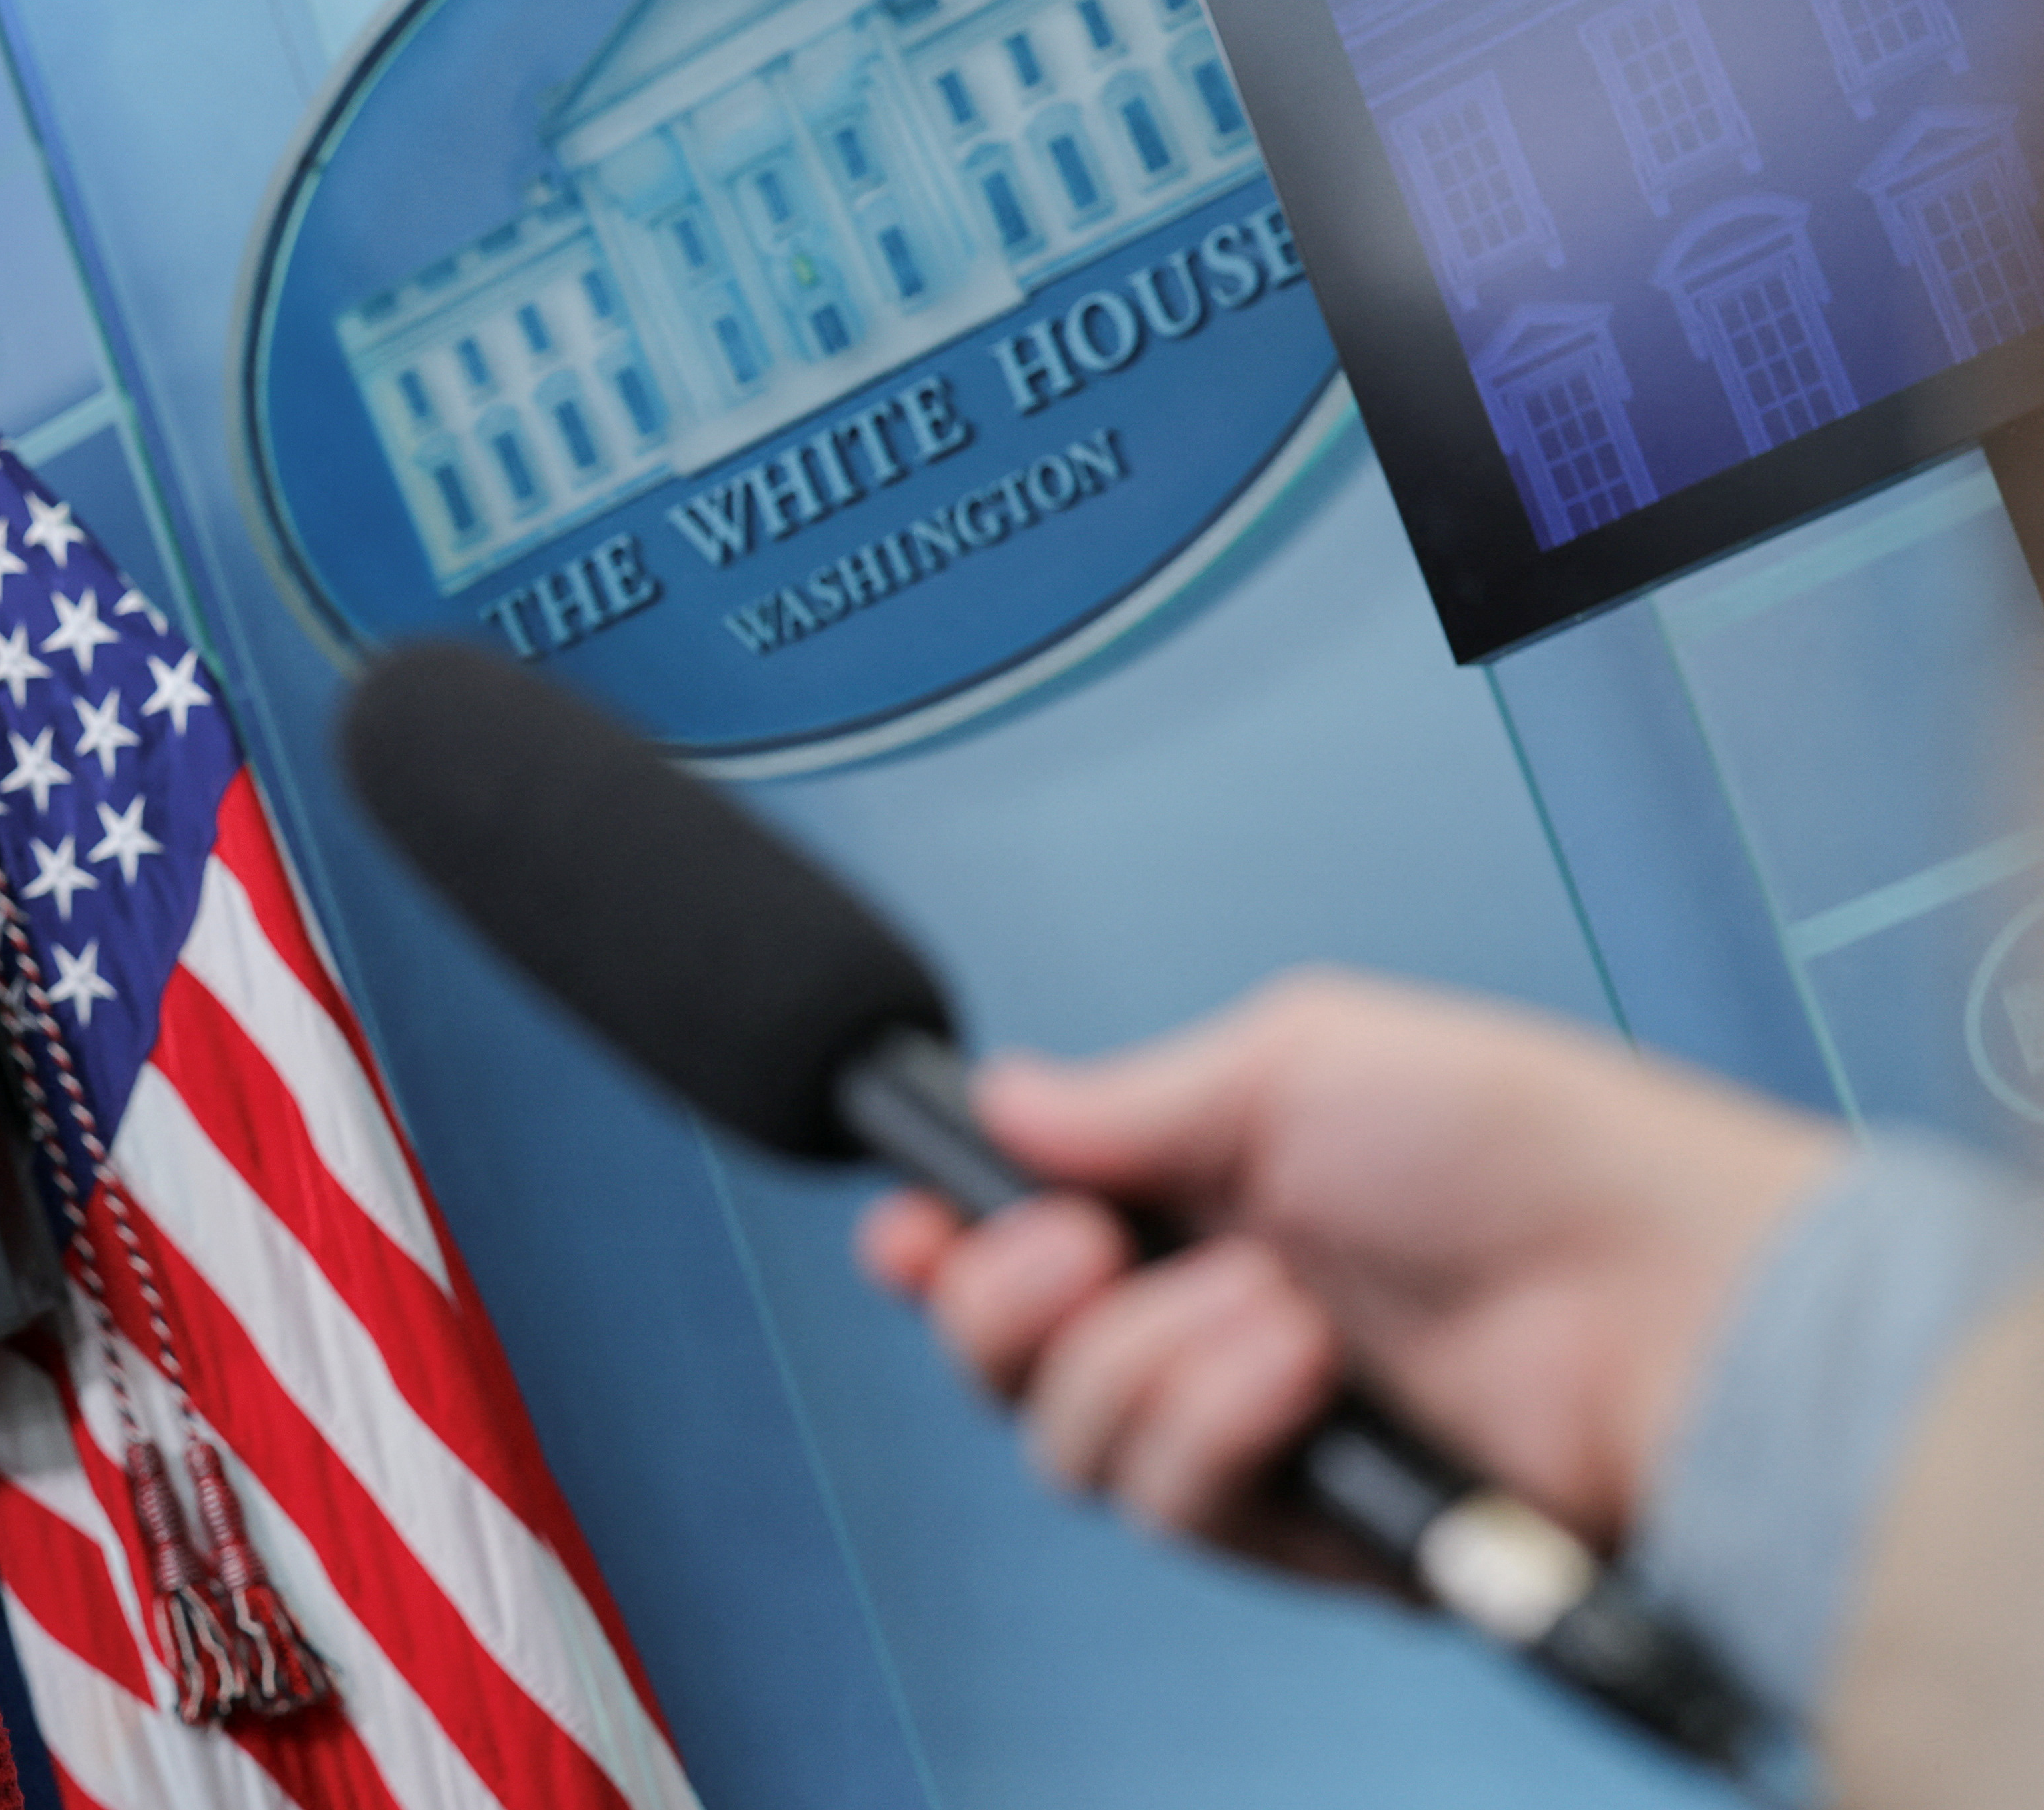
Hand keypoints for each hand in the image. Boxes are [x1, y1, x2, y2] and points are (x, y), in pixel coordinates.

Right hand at [856, 970, 1840, 1566]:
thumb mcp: (1301, 1053)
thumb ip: (1129, 1098)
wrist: (1676, 1297)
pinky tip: (1297, 1366)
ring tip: (1269, 1301)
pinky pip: (1172, 1505)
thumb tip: (1000, 1102)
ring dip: (1140, 1362)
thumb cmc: (1534, 1150)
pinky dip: (1213, 1427)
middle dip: (1003, 1300)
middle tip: (1083, 1248)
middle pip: (1003, 1359)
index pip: (1014, 1241)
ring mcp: (1251, 1429)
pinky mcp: (1305, 1529)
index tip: (906, 1228)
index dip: (934, 1243)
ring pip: (1067, 1443)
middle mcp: (1205, 1320)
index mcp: (1201, 1200)